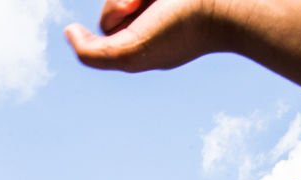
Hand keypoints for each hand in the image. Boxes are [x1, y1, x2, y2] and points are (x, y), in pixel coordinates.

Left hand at [66, 0, 232, 73]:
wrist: (231, 5)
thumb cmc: (183, 29)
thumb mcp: (129, 53)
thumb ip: (93, 53)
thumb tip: (69, 31)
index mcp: (144, 41)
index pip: (109, 21)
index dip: (113, 13)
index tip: (129, 12)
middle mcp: (154, 19)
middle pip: (117, 1)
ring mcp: (164, 3)